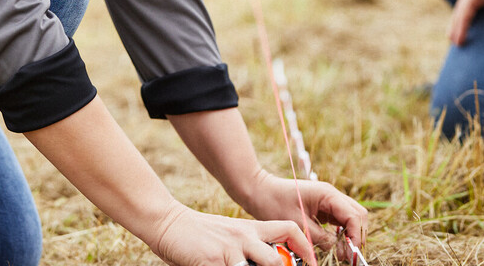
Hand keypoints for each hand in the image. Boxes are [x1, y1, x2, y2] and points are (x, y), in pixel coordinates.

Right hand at [152, 203, 315, 265]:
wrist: (170, 222)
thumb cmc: (202, 235)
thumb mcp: (231, 236)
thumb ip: (250, 248)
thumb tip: (275, 261)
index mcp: (251, 229)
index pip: (289, 230)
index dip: (307, 248)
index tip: (314, 264)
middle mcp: (244, 237)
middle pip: (277, 259)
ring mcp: (228, 250)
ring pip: (262, 265)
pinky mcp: (210, 261)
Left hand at [240, 171, 366, 253]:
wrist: (259, 191)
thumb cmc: (275, 204)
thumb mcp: (299, 225)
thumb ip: (323, 239)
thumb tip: (342, 252)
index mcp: (328, 194)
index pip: (354, 216)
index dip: (356, 237)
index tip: (351, 255)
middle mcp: (331, 195)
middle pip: (358, 215)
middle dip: (357, 236)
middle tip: (348, 255)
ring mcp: (328, 200)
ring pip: (351, 218)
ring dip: (350, 235)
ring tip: (342, 252)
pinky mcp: (323, 207)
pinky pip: (340, 220)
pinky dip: (342, 233)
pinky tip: (334, 244)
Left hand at [448, 0, 483, 45]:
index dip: (477, 9)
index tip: (475, 21)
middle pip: (468, 6)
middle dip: (461, 20)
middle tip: (457, 36)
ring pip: (462, 11)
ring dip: (457, 25)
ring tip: (454, 41)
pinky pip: (464, 11)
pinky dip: (459, 24)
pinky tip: (455, 38)